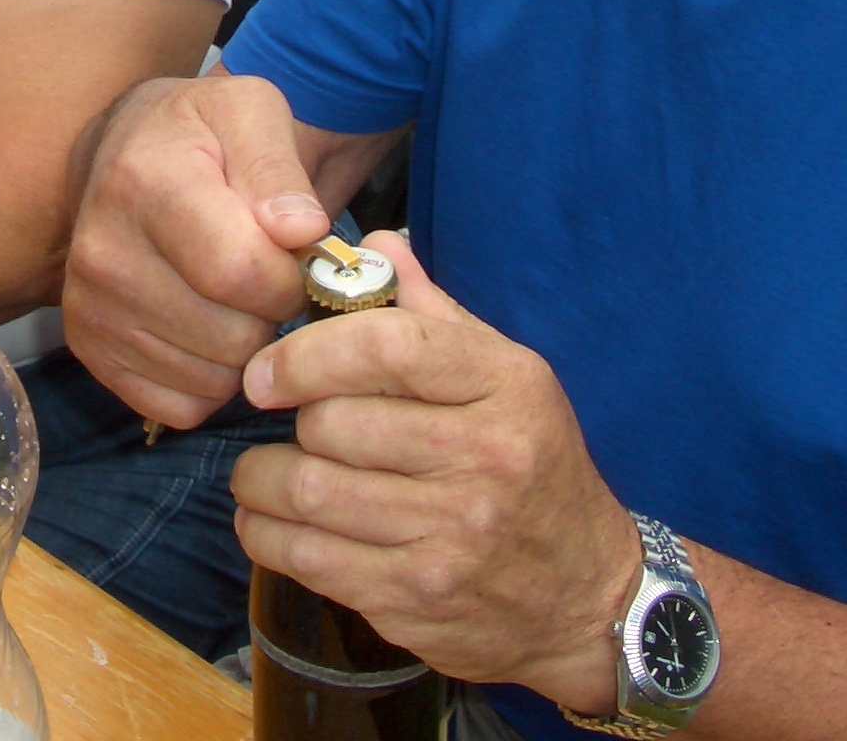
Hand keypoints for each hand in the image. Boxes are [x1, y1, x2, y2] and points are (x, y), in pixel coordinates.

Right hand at [60, 72, 335, 427]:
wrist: (124, 149)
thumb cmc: (200, 134)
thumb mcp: (249, 112)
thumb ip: (278, 167)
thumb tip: (302, 230)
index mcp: (144, 184)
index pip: (239, 272)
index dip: (288, 277)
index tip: (293, 256)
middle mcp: (102, 253)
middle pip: (230, 336)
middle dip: (269, 315)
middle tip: (263, 275)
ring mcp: (90, 309)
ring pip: (211, 380)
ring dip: (243, 350)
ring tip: (234, 296)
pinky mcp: (89, 350)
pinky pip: (182, 406)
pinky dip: (211, 381)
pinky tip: (207, 327)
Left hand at [232, 232, 640, 713]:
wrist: (585, 595)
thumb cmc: (532, 466)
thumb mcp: (507, 376)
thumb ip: (433, 313)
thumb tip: (373, 246)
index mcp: (505, 388)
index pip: (390, 348)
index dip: (308, 352)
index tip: (265, 370)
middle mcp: (484, 460)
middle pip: (336, 424)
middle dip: (292, 421)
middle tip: (287, 422)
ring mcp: (451, 537)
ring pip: (310, 492)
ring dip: (261, 479)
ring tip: (263, 472)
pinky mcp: (417, 600)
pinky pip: (308, 559)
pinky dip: (266, 534)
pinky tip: (269, 520)